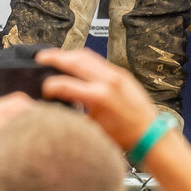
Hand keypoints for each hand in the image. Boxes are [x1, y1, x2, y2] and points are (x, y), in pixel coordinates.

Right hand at [36, 47, 156, 149]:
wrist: (150, 133)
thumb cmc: (123, 135)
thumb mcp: (92, 128)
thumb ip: (74, 114)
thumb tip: (56, 107)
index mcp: (98, 96)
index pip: (64, 85)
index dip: (49, 87)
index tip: (44, 90)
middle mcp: (107, 81)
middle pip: (74, 61)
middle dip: (53, 57)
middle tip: (39, 58)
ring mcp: (116, 74)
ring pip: (86, 55)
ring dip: (67, 54)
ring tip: (54, 56)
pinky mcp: (121, 73)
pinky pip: (97, 60)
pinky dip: (81, 59)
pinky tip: (74, 63)